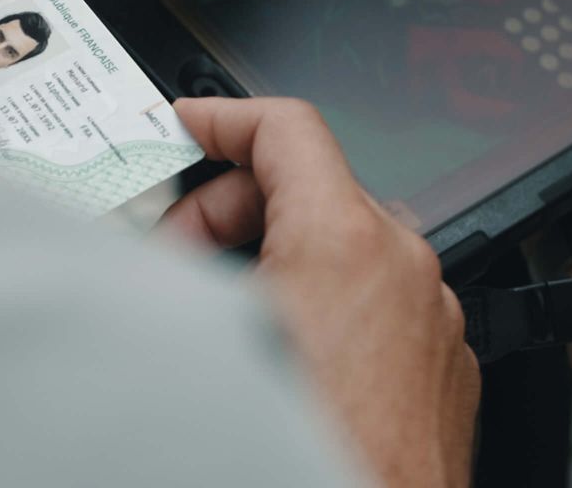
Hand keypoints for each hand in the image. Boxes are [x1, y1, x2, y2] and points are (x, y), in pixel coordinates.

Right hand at [162, 98, 478, 487]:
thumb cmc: (311, 453)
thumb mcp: (209, 340)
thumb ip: (166, 275)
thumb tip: (127, 254)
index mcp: (347, 240)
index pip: (286, 128)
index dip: (222, 119)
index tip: (185, 129)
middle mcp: (403, 265)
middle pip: (308, 187)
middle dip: (228, 213)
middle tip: (175, 260)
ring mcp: (432, 315)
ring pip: (342, 247)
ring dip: (276, 260)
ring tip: (224, 316)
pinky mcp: (444, 362)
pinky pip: (375, 301)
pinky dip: (324, 304)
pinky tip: (281, 355)